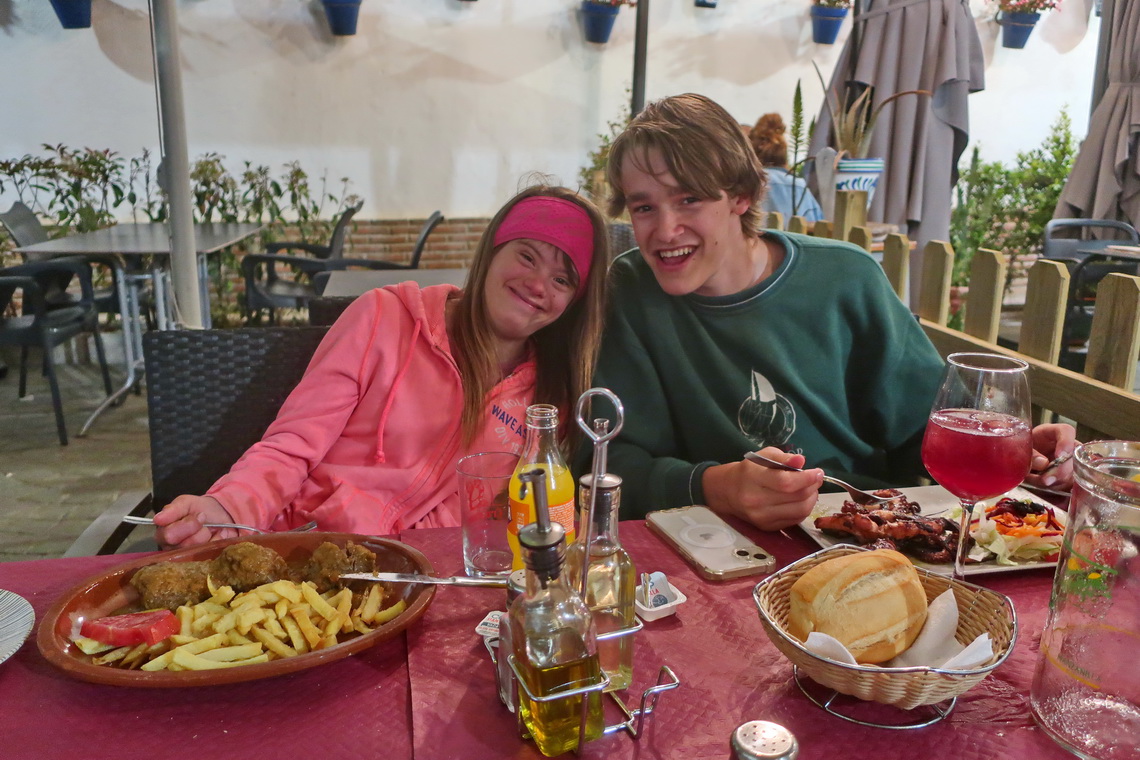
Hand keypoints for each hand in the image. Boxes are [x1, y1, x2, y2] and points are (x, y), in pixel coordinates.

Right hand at [153, 495, 238, 549]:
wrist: (220, 514)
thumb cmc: (198, 509)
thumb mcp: (186, 503)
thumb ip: (172, 510)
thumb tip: (157, 519)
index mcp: (163, 534)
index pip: (169, 535)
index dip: (187, 524)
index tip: (198, 515)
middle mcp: (171, 549)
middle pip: (184, 545)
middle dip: (197, 529)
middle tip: (203, 520)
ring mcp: (186, 557)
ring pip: (197, 548)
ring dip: (206, 534)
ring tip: (207, 528)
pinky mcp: (201, 561)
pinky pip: (211, 552)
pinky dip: (216, 540)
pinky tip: (215, 536)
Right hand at [702, 447, 822, 530]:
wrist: (728, 491)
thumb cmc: (749, 470)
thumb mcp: (764, 456)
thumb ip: (783, 458)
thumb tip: (801, 461)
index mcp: (753, 479)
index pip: (785, 482)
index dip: (806, 478)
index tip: (818, 472)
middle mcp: (756, 501)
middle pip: (796, 498)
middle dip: (812, 487)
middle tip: (816, 479)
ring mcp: (761, 517)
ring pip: (800, 511)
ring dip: (811, 499)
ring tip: (810, 489)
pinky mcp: (767, 527)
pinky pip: (795, 520)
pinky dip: (804, 509)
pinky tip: (801, 499)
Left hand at [1025, 423, 1077, 490]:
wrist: (1020, 457)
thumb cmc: (1021, 447)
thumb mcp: (1020, 447)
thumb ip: (1030, 454)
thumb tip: (1044, 464)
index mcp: (1053, 433)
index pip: (1066, 431)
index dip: (1066, 443)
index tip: (1060, 455)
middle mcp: (1065, 446)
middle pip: (1074, 456)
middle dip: (1061, 470)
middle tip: (1046, 479)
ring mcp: (1069, 461)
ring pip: (1072, 473)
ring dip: (1056, 481)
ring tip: (1037, 480)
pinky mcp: (1067, 475)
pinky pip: (1068, 484)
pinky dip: (1056, 487)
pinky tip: (1043, 485)